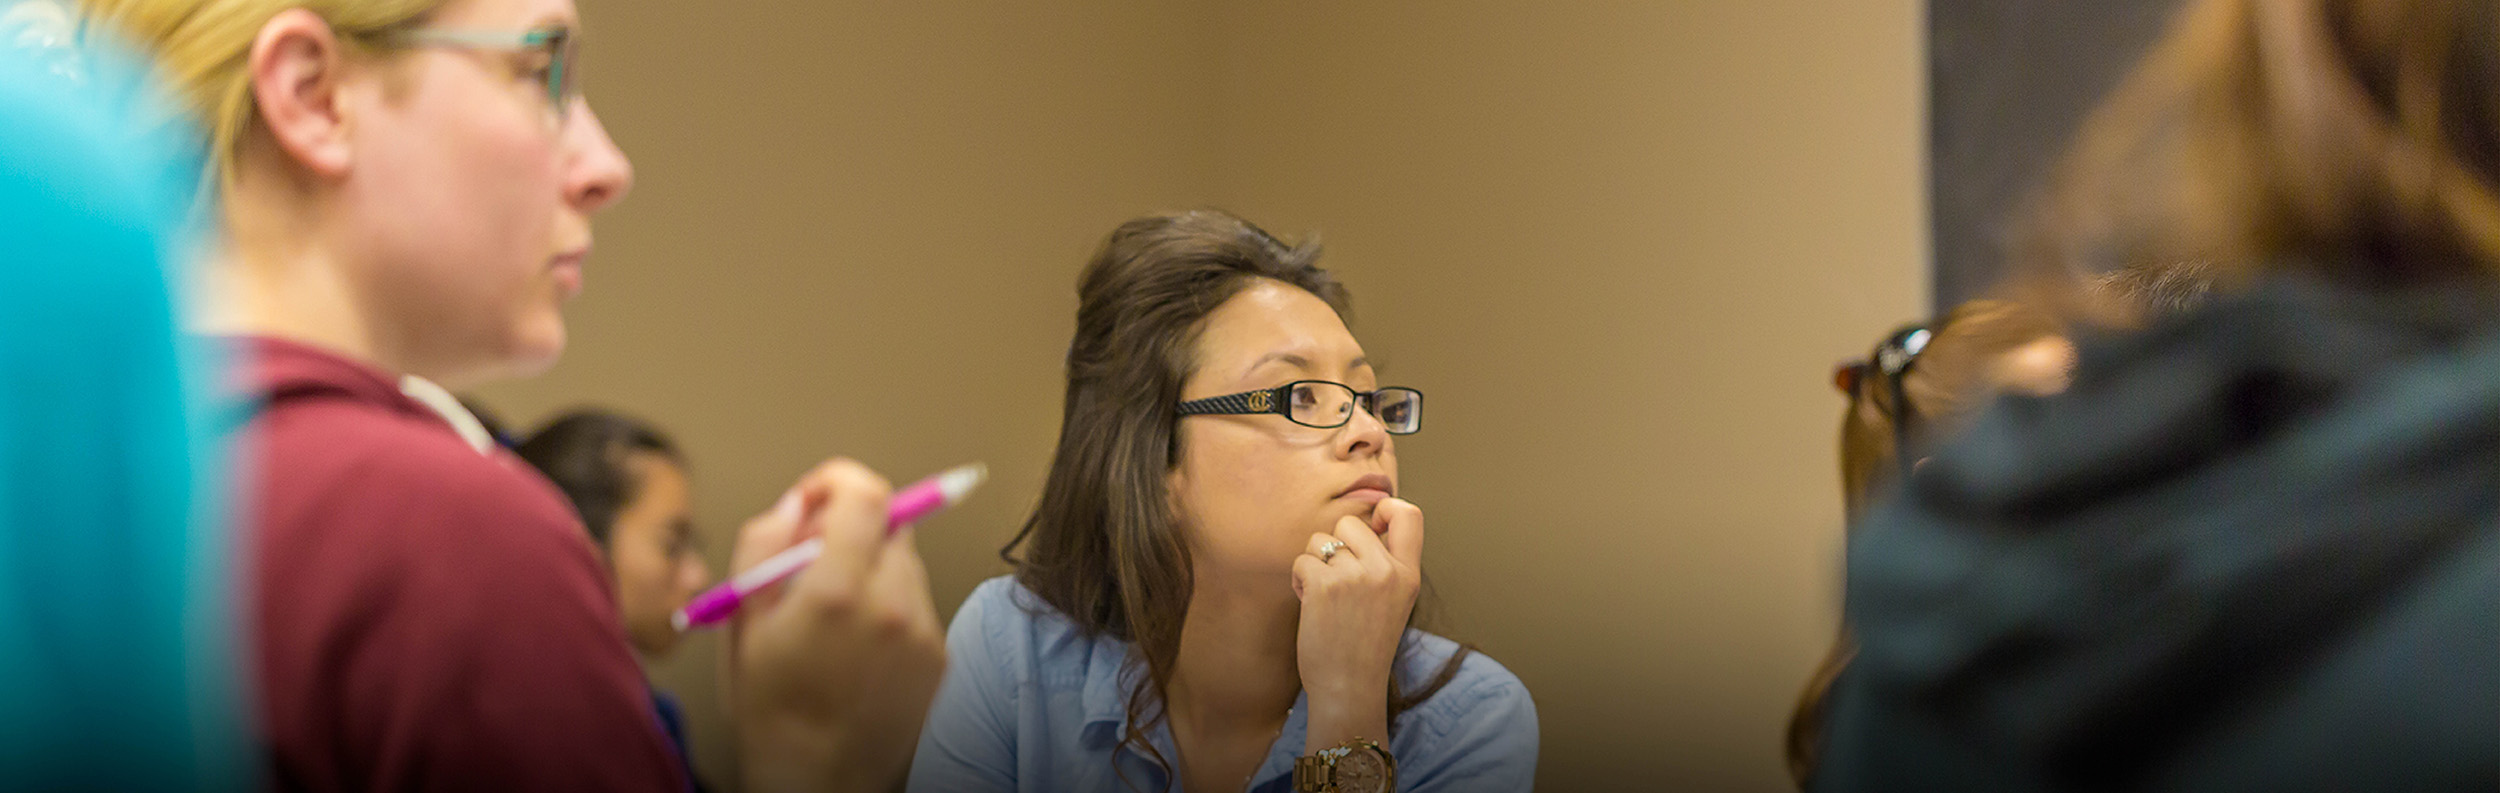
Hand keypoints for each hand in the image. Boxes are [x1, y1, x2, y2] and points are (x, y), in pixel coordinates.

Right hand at [725, 459, 947, 792]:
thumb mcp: (740, 619)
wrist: (818, 780)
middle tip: (815, 566)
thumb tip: (795, 504)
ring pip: (905, 565)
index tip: (819, 496)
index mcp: (836, 592)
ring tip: (836, 620)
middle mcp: (890, 606)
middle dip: (851, 532)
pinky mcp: (939, 656)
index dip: (838, 481)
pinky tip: (860, 648)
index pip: (865, 494)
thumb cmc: (771, 708)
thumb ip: (764, 544)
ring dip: (873, 572)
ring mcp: (922, 633)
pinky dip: (891, 610)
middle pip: (888, 526)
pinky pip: (918, 606)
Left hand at [1290, 497, 1422, 751]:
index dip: (1384, 509)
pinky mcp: (1325, 586)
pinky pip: (1302, 561)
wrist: (1349, 687)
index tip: (1371, 527)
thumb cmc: (1365, 645)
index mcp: (1408, 574)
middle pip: (1350, 522)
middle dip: (1335, 544)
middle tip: (1336, 577)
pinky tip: (1310, 605)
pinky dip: (1299, 580)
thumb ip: (1386, 564)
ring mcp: (1356, 577)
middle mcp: (1386, 571)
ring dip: (1314, 564)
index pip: (1409, 514)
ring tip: (1324, 596)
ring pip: (1320, 540)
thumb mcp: (1394, 601)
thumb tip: (1363, 523)